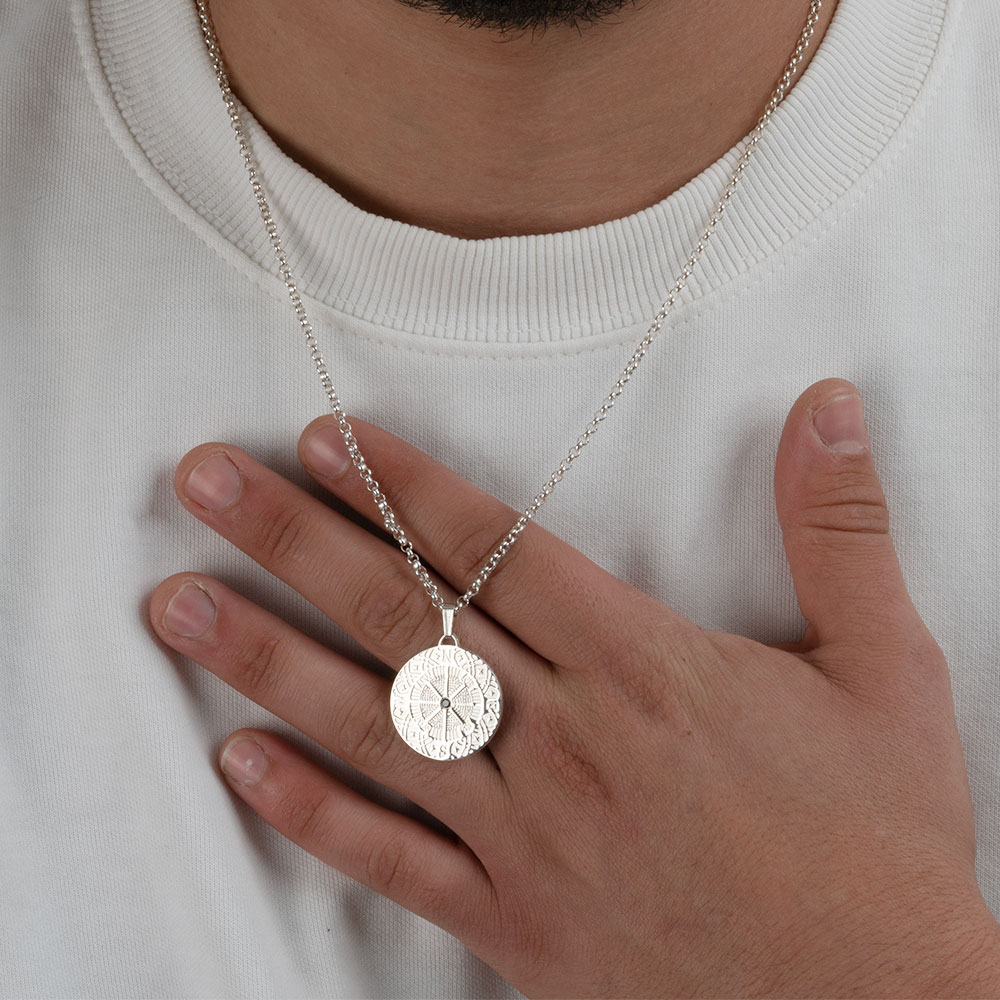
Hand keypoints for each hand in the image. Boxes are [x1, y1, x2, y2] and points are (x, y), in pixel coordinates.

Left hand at [149, 379, 999, 996]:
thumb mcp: (888, 670)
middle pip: (407, 615)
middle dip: (294, 537)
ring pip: (375, 726)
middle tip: (205, 481)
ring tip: (179, 605)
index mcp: (648, 669)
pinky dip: (311, 813)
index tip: (325, 437)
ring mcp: (532, 837)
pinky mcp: (518, 925)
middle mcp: (570, 740)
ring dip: (266, 658)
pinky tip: (240, 765)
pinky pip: (394, 862)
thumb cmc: (879, 841)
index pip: (494, 548)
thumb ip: (841, 532)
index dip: (400, 485)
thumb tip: (830, 410)